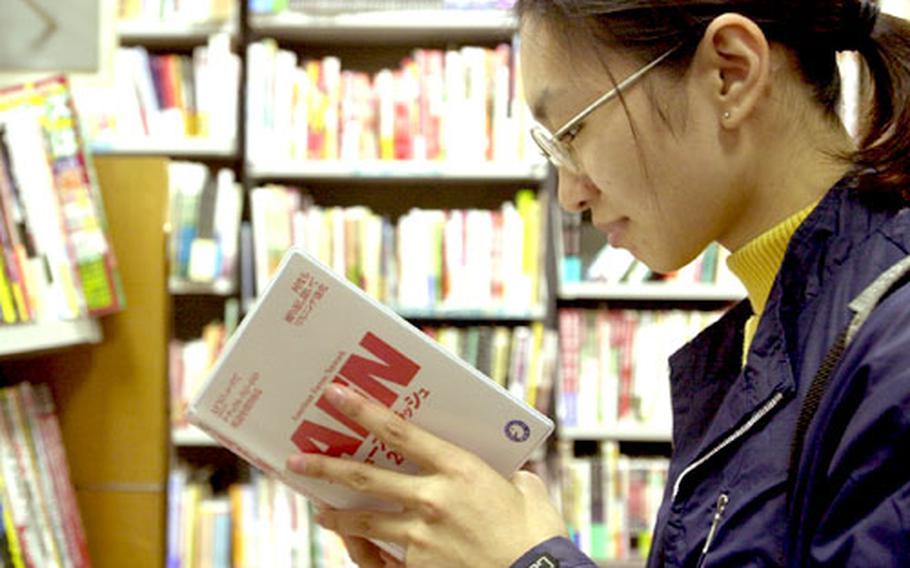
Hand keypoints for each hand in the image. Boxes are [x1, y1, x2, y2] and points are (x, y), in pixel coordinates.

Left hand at [286, 384, 566, 567]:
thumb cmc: (538, 535)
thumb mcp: (527, 491)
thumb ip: (509, 475)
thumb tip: (507, 474)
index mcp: (459, 469)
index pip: (400, 432)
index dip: (364, 411)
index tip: (336, 396)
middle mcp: (433, 499)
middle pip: (365, 477)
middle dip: (326, 467)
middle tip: (298, 461)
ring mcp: (422, 538)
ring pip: (364, 521)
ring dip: (337, 515)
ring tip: (322, 511)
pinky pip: (381, 558)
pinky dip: (365, 551)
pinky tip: (356, 546)